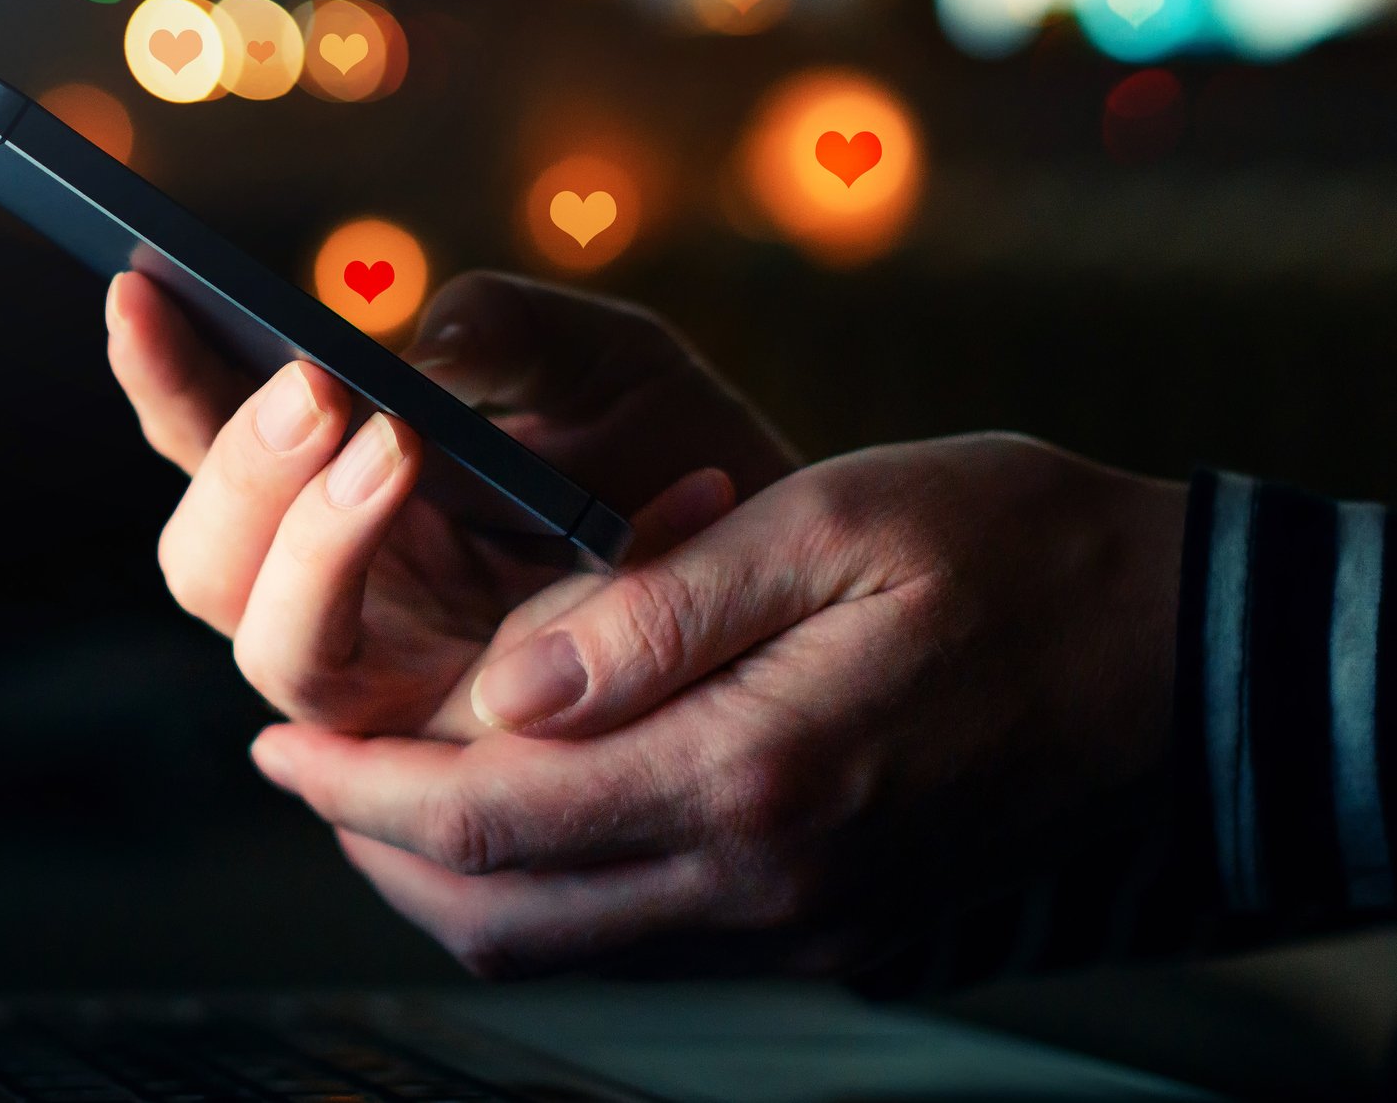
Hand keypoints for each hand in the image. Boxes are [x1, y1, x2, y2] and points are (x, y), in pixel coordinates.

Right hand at [104, 269, 796, 734]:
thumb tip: (414, 340)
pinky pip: (403, 726)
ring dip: (311, 549)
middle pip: (208, 569)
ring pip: (276, 656)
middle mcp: (341, 593)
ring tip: (393, 443)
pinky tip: (539, 516)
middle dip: (238, 474)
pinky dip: (452, 624)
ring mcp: (397, 682)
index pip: (207, 441)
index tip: (142, 289)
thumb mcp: (611, 362)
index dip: (162, 377)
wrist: (799, 574)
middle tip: (315, 387)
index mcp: (336, 488)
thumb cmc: (681, 452)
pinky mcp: (470, 758)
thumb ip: (512, 330)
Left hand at [249, 435, 1186, 975]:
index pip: (497, 812)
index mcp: (756, 775)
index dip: (366, 781)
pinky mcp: (826, 924)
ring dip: (452, 874)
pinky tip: (523, 803)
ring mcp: (798, 921)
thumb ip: (656, 614)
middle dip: (381, 841)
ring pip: (563, 941)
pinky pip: (636, 934)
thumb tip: (501, 684)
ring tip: (385, 784)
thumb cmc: (1019, 552)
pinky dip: (546, 886)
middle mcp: (764, 881)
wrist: (1190, 659)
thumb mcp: (835, 527)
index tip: (277, 740)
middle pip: (506, 909)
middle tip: (305, 764)